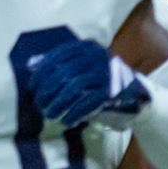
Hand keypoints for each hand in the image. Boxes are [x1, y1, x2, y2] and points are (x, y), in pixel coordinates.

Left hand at [26, 37, 150, 130]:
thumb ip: (59, 64)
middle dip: (48, 90)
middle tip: (40, 104)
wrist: (136, 94)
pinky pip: (88, 101)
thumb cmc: (102, 81)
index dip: (42, 72)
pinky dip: (75, 112)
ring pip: (73, 86)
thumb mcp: (81, 67)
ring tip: (50, 115)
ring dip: (59, 103)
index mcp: (86, 47)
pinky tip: (67, 121)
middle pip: (63, 72)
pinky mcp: (113, 90)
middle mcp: (96, 56)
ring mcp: (106, 72)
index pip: (57, 56)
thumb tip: (31, 65)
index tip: (33, 88)